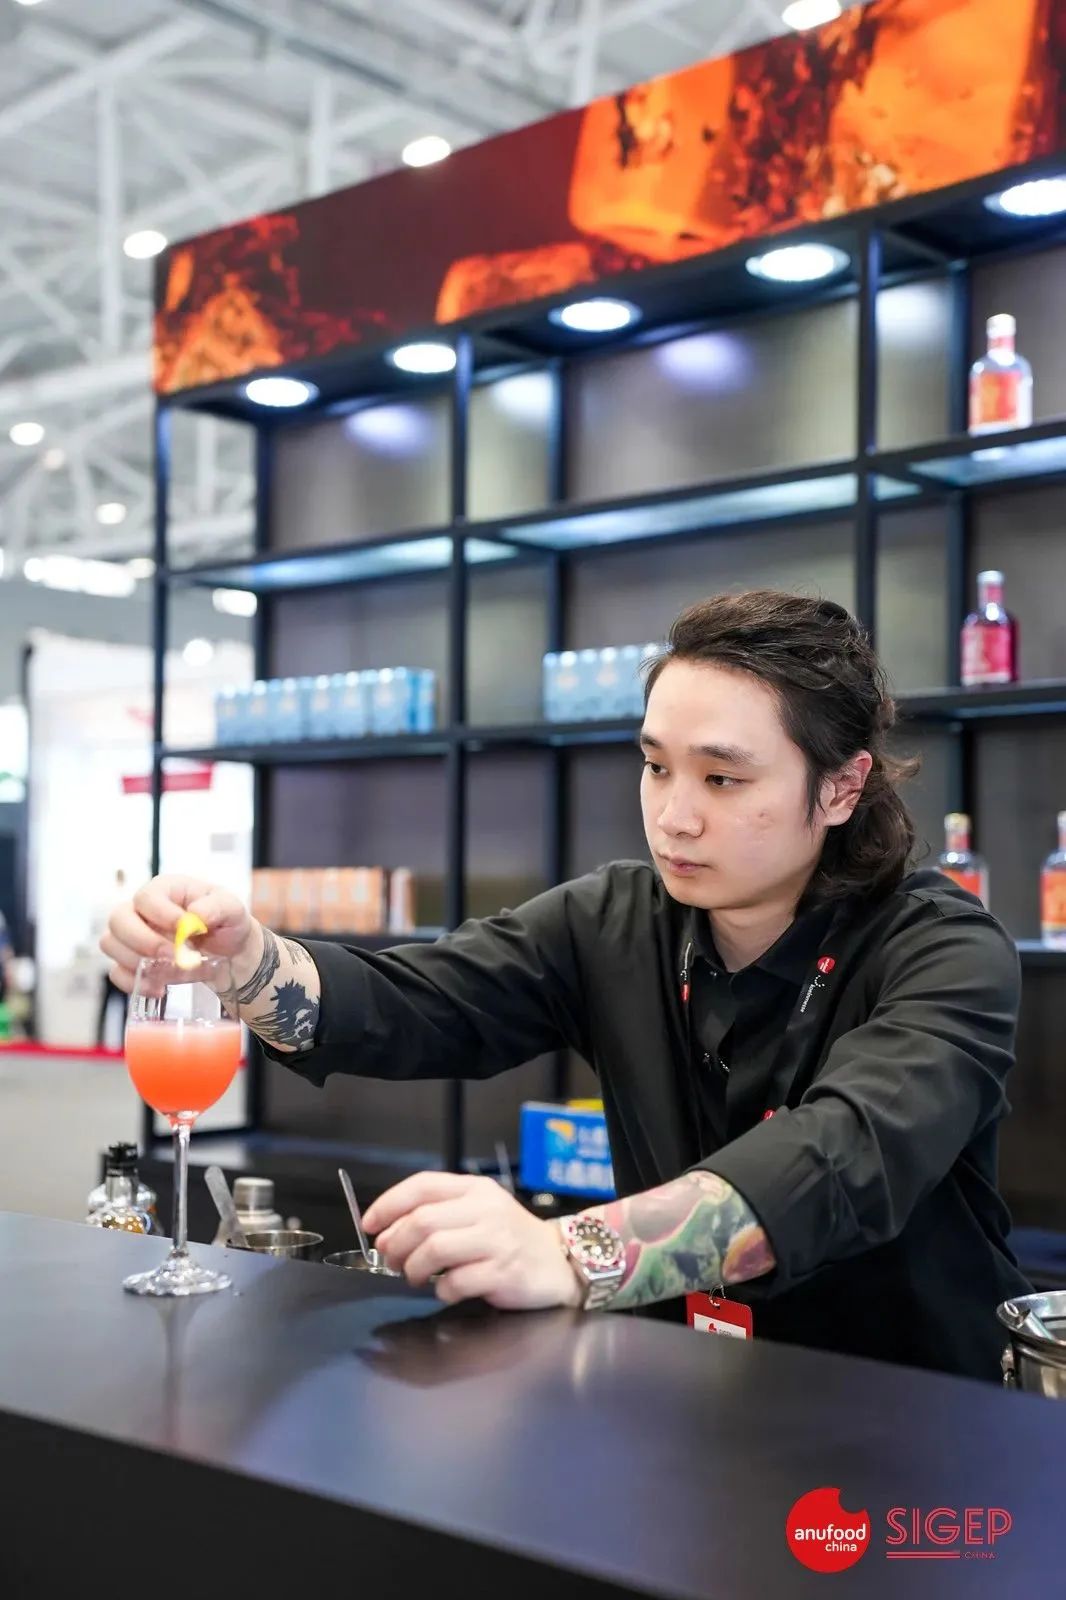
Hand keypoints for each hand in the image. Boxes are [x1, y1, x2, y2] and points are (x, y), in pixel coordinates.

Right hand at [100, 874, 261, 993]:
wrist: (231, 952)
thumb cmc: (227, 923)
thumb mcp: (232, 909)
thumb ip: (216, 907)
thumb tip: (194, 916)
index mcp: (165, 890)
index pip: (146, 897)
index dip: (161, 914)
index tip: (185, 930)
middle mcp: (142, 911)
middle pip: (118, 919)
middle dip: (143, 941)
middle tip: (173, 955)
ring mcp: (133, 936)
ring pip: (111, 944)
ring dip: (137, 962)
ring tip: (169, 971)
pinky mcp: (132, 961)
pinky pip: (117, 972)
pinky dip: (134, 982)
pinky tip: (159, 987)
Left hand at [363, 1173, 582, 1310]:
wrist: (560, 1261)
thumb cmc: (510, 1237)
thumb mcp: (480, 1210)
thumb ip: (442, 1212)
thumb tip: (388, 1229)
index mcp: (475, 1189)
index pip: (422, 1185)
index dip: (388, 1204)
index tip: (370, 1225)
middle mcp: (486, 1209)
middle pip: (421, 1220)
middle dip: (395, 1243)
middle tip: (390, 1260)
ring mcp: (496, 1240)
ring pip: (434, 1249)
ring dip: (414, 1268)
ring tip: (415, 1277)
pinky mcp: (503, 1272)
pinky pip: (456, 1282)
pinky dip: (442, 1290)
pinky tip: (446, 1291)